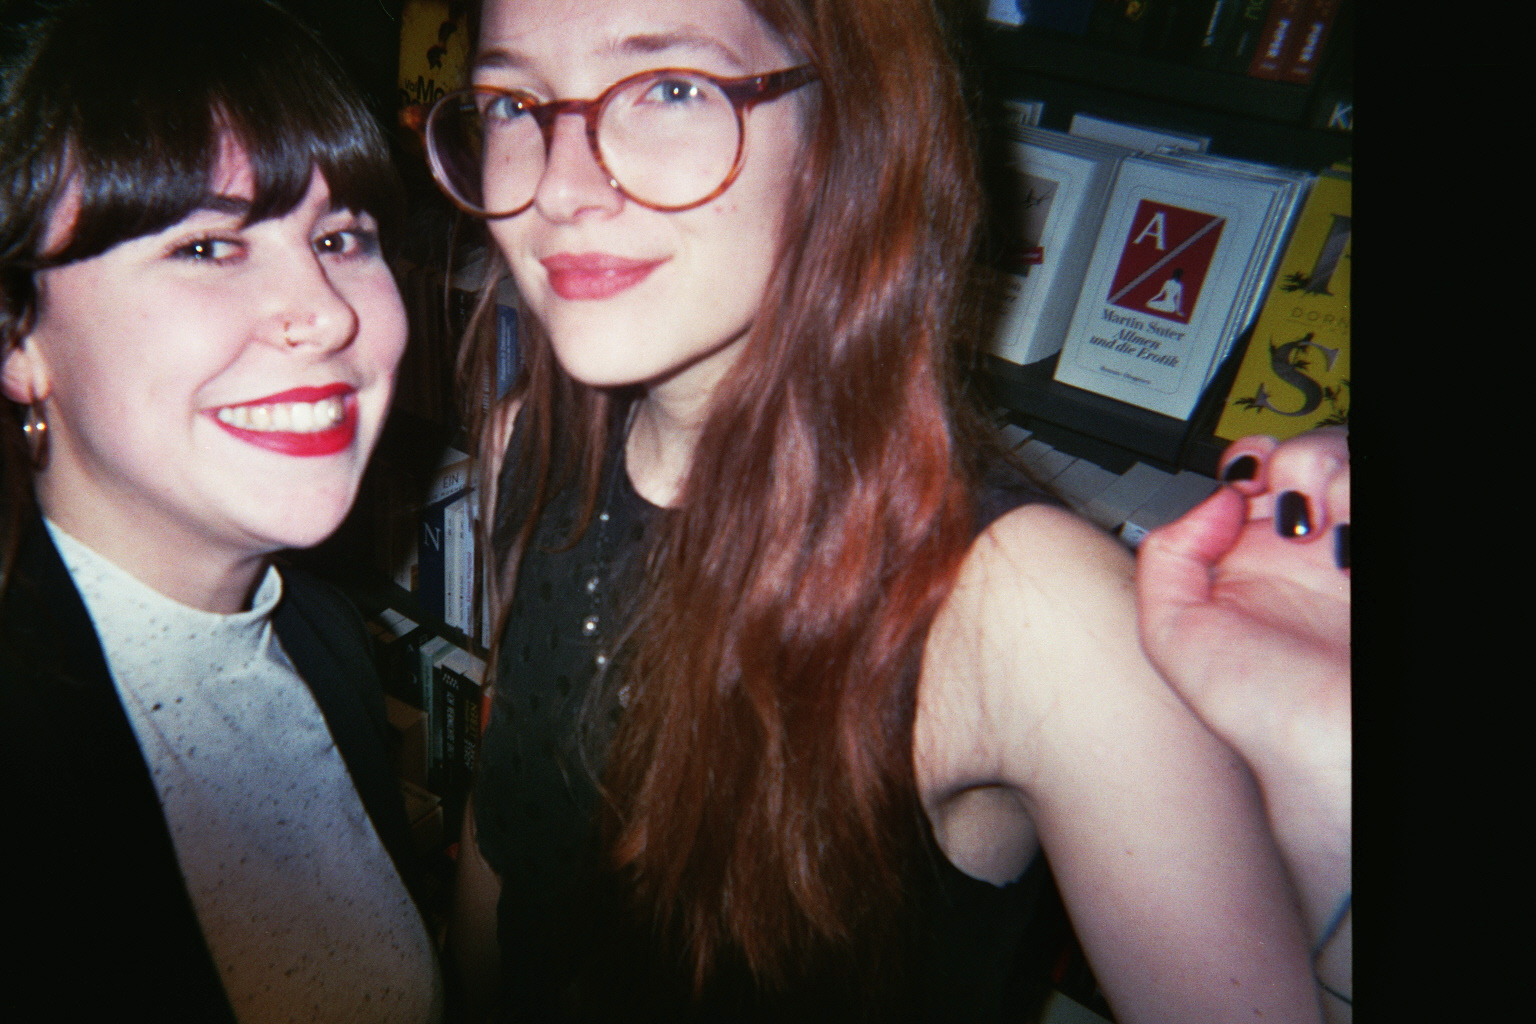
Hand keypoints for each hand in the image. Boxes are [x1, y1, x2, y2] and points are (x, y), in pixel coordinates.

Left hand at [1135, 428, 1349, 779]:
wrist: (1331, 748)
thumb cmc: (1262, 713)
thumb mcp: (1172, 635)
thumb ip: (1166, 557)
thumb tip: (1215, 499)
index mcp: (1248, 559)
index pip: (1250, 474)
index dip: (1247, 462)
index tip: (1246, 481)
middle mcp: (1304, 549)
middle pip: (1304, 456)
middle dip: (1296, 462)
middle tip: (1290, 503)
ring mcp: (1349, 549)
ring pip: (1346, 465)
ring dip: (1330, 475)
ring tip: (1323, 527)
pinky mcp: (1384, 556)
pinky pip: (1377, 491)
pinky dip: (1358, 497)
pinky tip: (1346, 544)